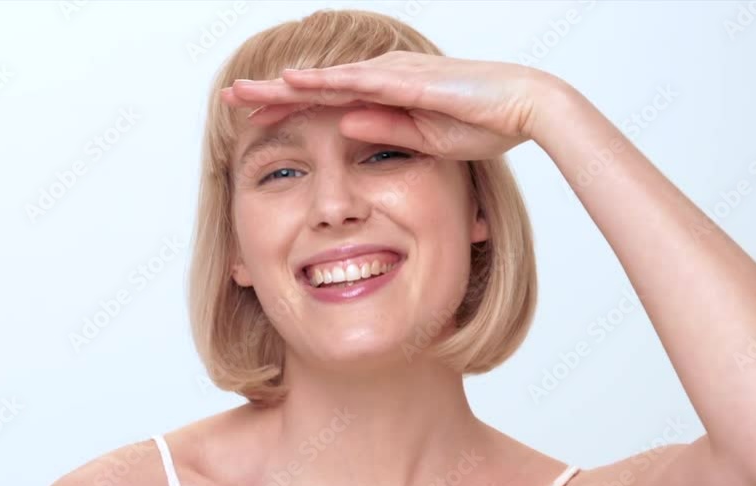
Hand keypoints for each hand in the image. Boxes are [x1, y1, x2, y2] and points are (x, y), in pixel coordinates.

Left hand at [219, 51, 561, 159]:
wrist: (524, 107)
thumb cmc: (483, 122)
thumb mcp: (423, 138)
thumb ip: (383, 130)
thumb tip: (342, 128)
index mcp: (385, 96)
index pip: (325, 104)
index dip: (288, 111)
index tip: (253, 121)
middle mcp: (382, 79)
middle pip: (315, 88)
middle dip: (270, 95)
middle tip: (231, 98)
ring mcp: (392, 76)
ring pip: (324, 81)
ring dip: (282, 87)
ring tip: (243, 92)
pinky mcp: (406, 80)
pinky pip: (355, 81)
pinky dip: (321, 81)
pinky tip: (290, 81)